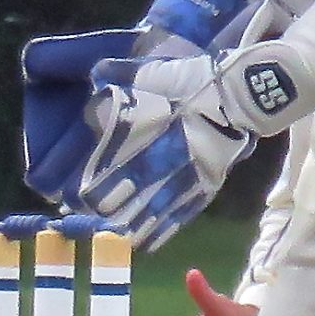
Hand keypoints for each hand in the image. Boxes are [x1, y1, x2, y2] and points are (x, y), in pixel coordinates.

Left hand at [74, 50, 269, 249]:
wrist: (242, 94)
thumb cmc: (192, 81)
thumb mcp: (153, 72)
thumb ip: (121, 74)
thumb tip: (95, 74)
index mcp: (148, 136)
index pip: (112, 171)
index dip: (90, 190)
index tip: (72, 201)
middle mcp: (164, 163)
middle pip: (129, 197)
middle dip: (105, 211)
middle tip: (85, 222)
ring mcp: (187, 178)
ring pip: (153, 212)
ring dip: (131, 227)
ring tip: (111, 239)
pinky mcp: (206, 186)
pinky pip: (181, 215)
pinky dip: (161, 231)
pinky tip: (147, 243)